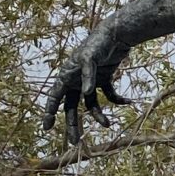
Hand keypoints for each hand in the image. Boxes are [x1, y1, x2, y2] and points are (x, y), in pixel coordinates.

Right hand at [42, 19, 132, 141]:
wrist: (116, 33)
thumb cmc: (98, 43)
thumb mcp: (90, 58)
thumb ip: (88, 75)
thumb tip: (86, 93)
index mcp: (66, 75)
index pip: (54, 97)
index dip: (49, 112)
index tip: (46, 128)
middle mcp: (75, 80)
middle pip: (71, 107)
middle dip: (72, 124)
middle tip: (74, 142)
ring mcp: (90, 80)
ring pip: (89, 105)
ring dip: (97, 115)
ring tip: (107, 125)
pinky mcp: (104, 79)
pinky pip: (108, 95)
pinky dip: (117, 100)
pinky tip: (128, 102)